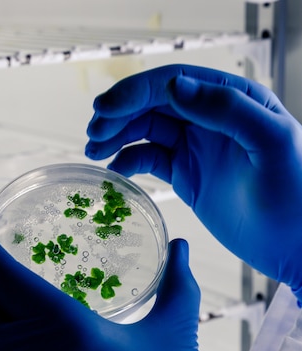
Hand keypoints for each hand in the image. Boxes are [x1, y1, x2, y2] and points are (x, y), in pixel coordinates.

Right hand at [86, 64, 301, 301]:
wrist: (293, 245)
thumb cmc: (293, 193)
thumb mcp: (269, 142)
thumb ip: (226, 109)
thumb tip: (174, 87)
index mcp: (234, 99)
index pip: (177, 82)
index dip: (137, 92)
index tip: (106, 108)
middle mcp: (211, 118)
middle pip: (155, 104)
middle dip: (120, 114)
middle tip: (93, 133)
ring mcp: (197, 148)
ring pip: (147, 131)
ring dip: (118, 136)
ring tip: (93, 150)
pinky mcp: (188, 177)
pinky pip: (151, 160)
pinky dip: (130, 161)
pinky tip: (115, 171)